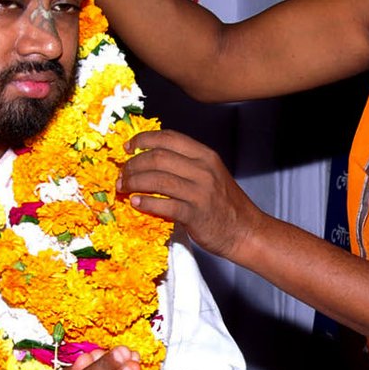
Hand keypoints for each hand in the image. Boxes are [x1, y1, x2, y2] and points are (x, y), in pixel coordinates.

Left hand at [119, 130, 262, 259]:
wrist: (245, 231)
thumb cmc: (225, 204)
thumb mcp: (211, 174)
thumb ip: (185, 164)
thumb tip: (148, 160)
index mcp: (205, 156)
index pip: (169, 138)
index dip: (143, 139)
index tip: (128, 147)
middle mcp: (203, 170)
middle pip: (158, 157)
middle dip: (133, 164)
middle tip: (123, 174)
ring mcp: (200, 192)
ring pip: (157, 179)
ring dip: (134, 182)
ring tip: (124, 188)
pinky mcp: (196, 215)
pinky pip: (164, 205)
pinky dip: (146, 203)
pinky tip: (136, 203)